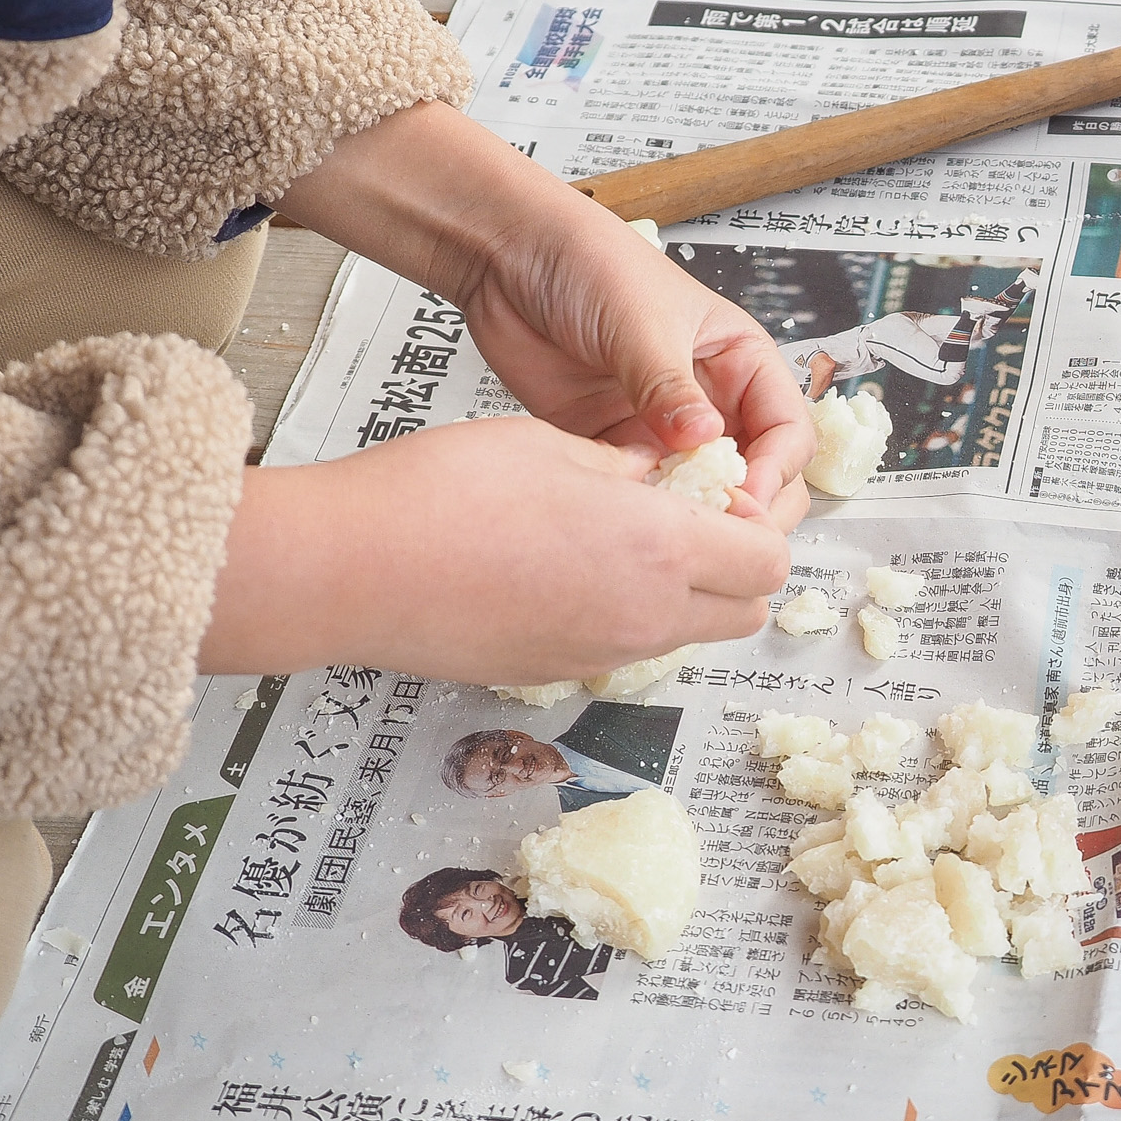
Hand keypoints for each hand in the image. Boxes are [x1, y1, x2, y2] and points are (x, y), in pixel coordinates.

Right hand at [199, 416, 791, 682]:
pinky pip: (620, 650)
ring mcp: (597, 656)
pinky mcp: (552, 674)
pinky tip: (565, 570)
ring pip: (685, 636)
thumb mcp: (554, 446)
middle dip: (736, 568)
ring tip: (618, 539)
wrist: (348, 570)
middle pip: (745, 612)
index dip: (759, 526)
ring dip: (680, 595)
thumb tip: (662, 476)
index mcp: (659, 549)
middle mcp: (642, 616)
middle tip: (686, 519)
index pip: (772, 562)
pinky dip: (621, 616)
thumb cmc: (440, 494)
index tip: (720, 492)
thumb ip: (628, 467)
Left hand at [273, 103, 814, 509]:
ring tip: (669, 530)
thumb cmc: (591, 263)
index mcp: (742, 362)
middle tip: (718, 533)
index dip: (776, 471)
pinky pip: (647, 495)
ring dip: (694, 516)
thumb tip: (701, 441)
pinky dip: (645, 515)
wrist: (512, 258)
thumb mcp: (641, 324)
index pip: (788, 430)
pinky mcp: (619, 446)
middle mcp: (713, 400)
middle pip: (760, 475)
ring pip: (704, 494)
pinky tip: (627, 521)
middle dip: (749, 508)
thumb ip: (669, 387)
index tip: (745, 502)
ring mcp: (666, 428)